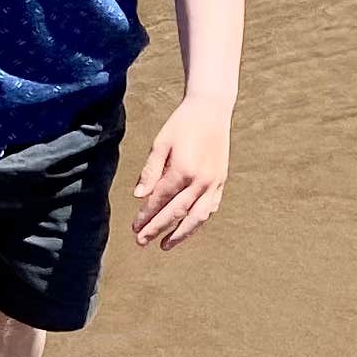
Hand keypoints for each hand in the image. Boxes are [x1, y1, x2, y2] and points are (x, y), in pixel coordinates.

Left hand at [132, 99, 230, 248]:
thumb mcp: (160, 143)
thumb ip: (150, 171)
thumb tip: (139, 196)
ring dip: (181, 234)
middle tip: (141, 241)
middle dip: (157, 229)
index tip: (134, 227)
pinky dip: (198, 220)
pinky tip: (187, 227)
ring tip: (165, 245)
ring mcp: (213, 183)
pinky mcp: (221, 181)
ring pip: (197, 217)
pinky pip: (210, 207)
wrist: (211, 110)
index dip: (146, 216)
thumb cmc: (182, 124)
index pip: (160, 200)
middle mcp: (200, 180)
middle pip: (176, 213)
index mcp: (182, 170)